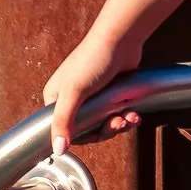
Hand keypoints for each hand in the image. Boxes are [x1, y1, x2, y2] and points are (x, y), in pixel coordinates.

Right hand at [42, 29, 144, 156]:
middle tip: (119, 123)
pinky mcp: (110, 95)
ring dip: (119, 124)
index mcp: (56, 99)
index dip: (84, 137)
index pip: (65, 131)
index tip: (99, 132)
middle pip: (88, 130)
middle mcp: (72, 99)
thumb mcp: (74, 92)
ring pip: (104, 124)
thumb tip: (57, 150)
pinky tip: (134, 114)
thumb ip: (64, 122)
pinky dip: (126, 117)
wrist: (120, 39)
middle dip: (107, 130)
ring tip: (130, 117)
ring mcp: (92, 97)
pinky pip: (117, 114)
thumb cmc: (92, 60)